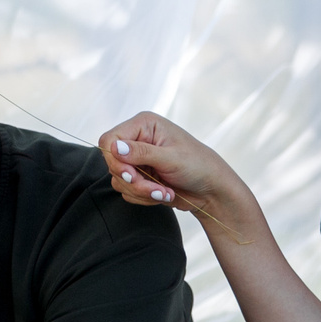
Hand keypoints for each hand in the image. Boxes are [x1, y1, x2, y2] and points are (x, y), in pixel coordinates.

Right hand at [98, 112, 250, 227]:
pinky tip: (163, 194)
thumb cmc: (198, 165)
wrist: (211, 189)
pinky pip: (126, 191)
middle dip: (133, 180)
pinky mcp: (139, 176)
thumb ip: (141, 153)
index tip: (131, 174)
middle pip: (112, 162)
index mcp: (144, 124)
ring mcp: (137, 159)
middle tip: (154, 188)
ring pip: (118, 180)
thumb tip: (114, 147)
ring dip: (141, 191)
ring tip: (164, 192)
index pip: (110, 139)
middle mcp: (137, 139)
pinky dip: (143, 197)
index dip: (115, 159)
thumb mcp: (171, 158)